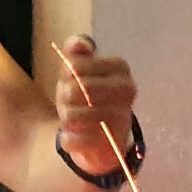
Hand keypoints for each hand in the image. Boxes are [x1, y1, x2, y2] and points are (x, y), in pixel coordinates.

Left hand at [53, 35, 137, 177]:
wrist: (104, 138)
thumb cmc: (88, 96)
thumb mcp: (78, 71)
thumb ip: (76, 54)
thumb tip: (78, 44)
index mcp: (120, 67)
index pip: (75, 66)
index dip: (65, 73)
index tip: (72, 79)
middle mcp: (127, 91)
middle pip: (73, 90)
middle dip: (64, 97)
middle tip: (71, 102)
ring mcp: (121, 119)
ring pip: (70, 116)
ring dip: (65, 118)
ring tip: (75, 119)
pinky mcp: (109, 146)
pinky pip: (71, 140)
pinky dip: (68, 140)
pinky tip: (78, 138)